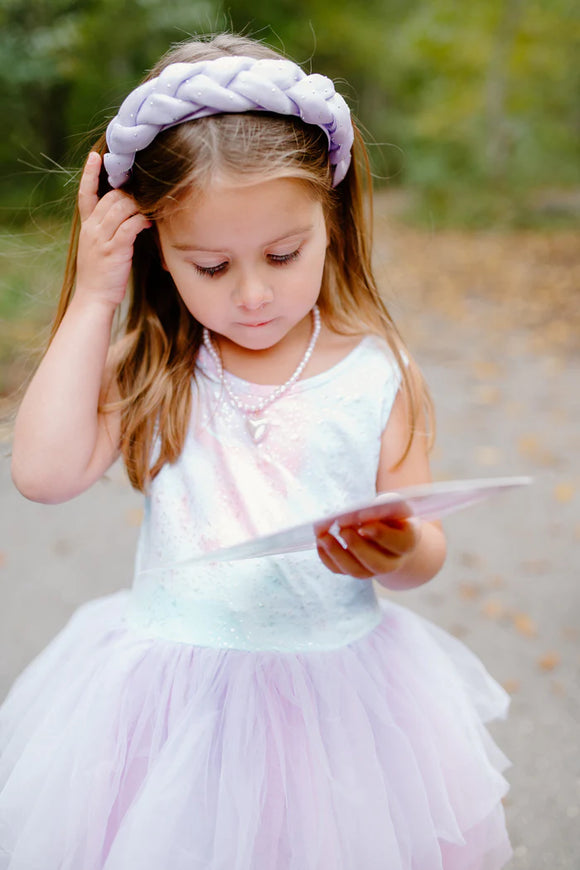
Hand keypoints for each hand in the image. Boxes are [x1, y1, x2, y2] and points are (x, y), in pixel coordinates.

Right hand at [75, 152, 150, 308]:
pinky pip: (129, 226)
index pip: (84, 194)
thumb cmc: (100, 275)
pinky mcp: (114, 250)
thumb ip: (106, 229)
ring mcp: (102, 238)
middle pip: (110, 196)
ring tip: (151, 206)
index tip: (95, 156)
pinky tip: (150, 222)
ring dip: (138, 204)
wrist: (93, 298)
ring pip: (120, 207)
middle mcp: (91, 229)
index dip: (89, 174)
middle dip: (128, 191)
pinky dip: (141, 220)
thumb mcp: (97, 247)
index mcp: (86, 226)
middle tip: (145, 192)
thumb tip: (126, 215)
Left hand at [316, 516, 420, 579]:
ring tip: (323, 537)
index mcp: (407, 541)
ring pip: (357, 571)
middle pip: (377, 563)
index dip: (381, 535)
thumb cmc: (390, 514)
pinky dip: (327, 558)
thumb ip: (382, 508)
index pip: (400, 543)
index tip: (364, 525)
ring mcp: (373, 569)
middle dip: (357, 547)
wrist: (388, 531)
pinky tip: (320, 542)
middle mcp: (393, 561)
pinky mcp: (356, 570)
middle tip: (342, 530)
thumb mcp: (391, 506)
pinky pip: (341, 570)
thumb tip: (359, 513)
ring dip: (338, 554)